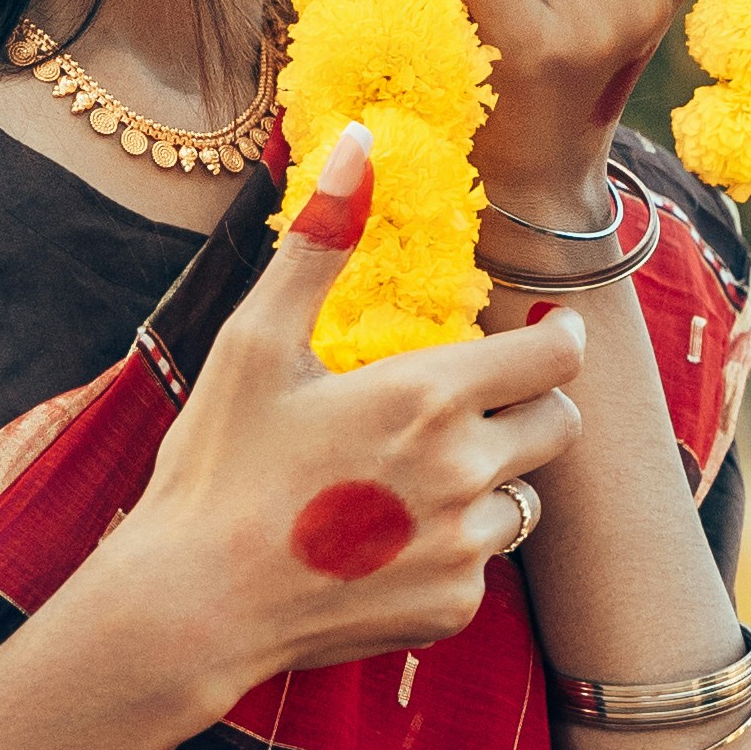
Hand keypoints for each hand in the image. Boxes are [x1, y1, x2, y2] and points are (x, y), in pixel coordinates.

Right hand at [111, 123, 585, 708]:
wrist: (192, 607)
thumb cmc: (217, 466)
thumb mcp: (256, 343)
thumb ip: (320, 243)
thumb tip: (358, 142)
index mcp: (428, 395)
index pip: (557, 356)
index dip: (554, 339)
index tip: (535, 334)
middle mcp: (465, 471)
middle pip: (558, 424)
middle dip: (527, 404)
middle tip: (464, 404)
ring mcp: (464, 546)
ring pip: (524, 496)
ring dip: (489, 480)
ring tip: (405, 479)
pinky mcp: (453, 607)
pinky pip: (484, 561)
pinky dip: (450, 546)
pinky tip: (380, 541)